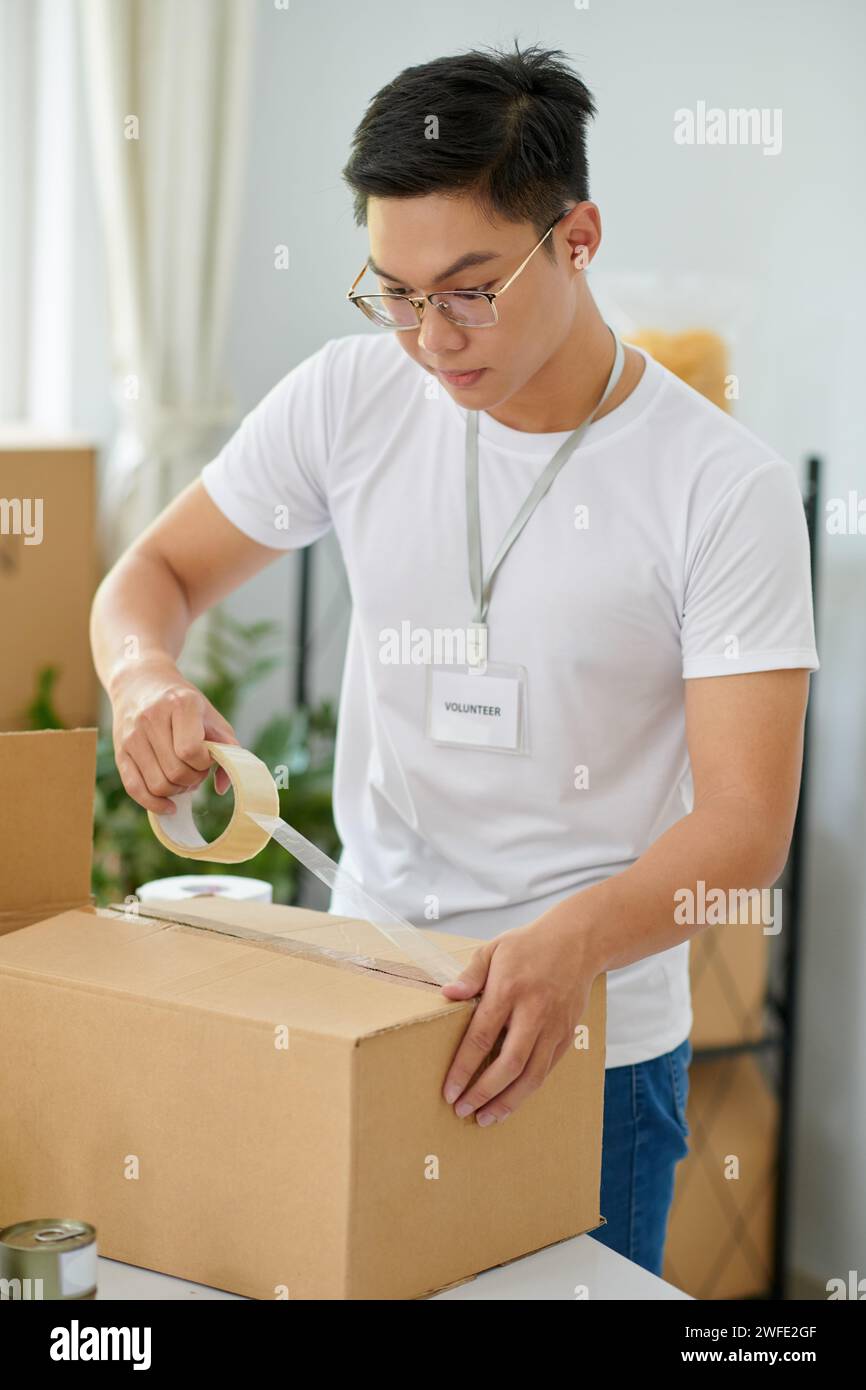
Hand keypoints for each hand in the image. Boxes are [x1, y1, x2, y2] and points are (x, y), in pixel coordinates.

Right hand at [109, 655, 239, 812]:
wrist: (140, 682)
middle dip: (193, 778)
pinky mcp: (119, 751)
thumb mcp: (210, 715)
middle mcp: (151, 718)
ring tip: (183, 777)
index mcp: (180, 704)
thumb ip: (227, 747)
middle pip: (175, 771)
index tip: (207, 757)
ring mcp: (132, 736)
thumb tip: (223, 787)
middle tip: (196, 770)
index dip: (204, 763)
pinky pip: (134, 788)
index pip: (191, 751)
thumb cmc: (182, 703)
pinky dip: (154, 803)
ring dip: (177, 790)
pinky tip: (168, 805)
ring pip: (158, 785)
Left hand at [440, 905, 597, 1125]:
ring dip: (508, 1101)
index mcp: (509, 990)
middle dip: (484, 1093)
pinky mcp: (568, 1034)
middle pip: (509, 1064)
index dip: (463, 1068)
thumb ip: (471, 974)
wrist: (578, 942)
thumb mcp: (494, 949)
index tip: (449, 1090)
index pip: (481, 1036)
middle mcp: (534, 1012)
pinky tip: (511, 1100)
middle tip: (462, 1110)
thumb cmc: (530, 945)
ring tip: (486, 1118)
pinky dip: (528, 1089)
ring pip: (532, 1075)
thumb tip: (448, 994)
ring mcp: (554, 1026)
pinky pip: (547, 1069)